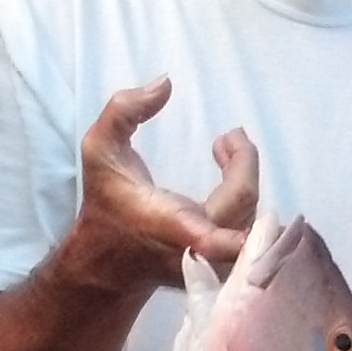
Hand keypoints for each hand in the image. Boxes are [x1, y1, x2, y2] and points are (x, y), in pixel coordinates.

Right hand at [62, 79, 261, 290]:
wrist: (108, 261)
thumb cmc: (107, 201)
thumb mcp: (99, 150)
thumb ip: (124, 111)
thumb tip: (165, 83)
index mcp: (170, 226)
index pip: (209, 239)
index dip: (233, 241)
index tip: (247, 233)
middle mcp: (197, 249)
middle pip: (243, 206)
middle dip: (243, 164)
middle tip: (227, 137)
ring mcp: (215, 263)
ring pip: (252, 217)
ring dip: (245, 177)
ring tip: (225, 148)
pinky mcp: (224, 267)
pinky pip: (252, 231)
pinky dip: (247, 197)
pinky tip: (230, 172)